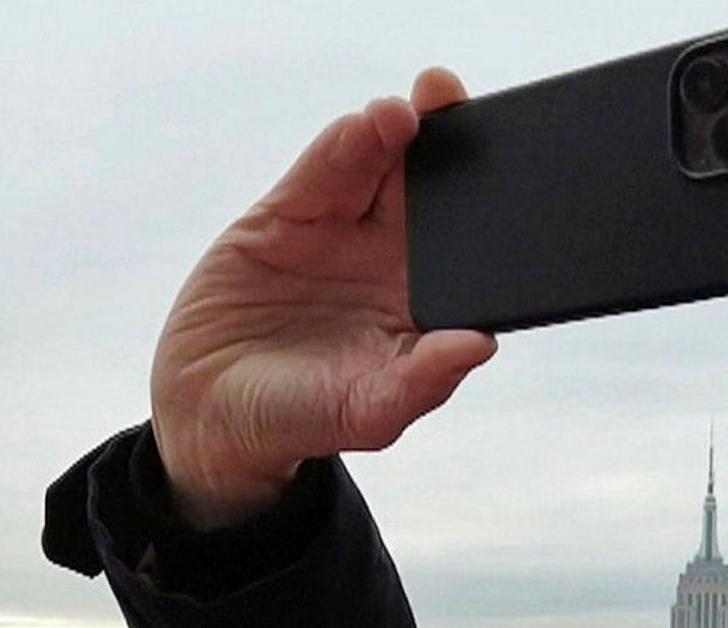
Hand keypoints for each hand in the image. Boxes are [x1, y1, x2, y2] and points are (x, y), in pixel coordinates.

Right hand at [151, 67, 498, 529]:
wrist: (212, 412)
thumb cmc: (303, 419)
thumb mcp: (366, 414)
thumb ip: (423, 382)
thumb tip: (479, 345)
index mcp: (429, 303)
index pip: (474, 245)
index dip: (494, 207)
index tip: (515, 171)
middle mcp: (395, 258)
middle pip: (433, 188)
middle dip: (451, 143)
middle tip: (460, 108)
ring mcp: (344, 230)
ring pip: (380, 167)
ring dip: (395, 132)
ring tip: (402, 115)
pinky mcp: (290, 214)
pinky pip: (323, 173)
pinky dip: (342, 147)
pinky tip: (362, 126)